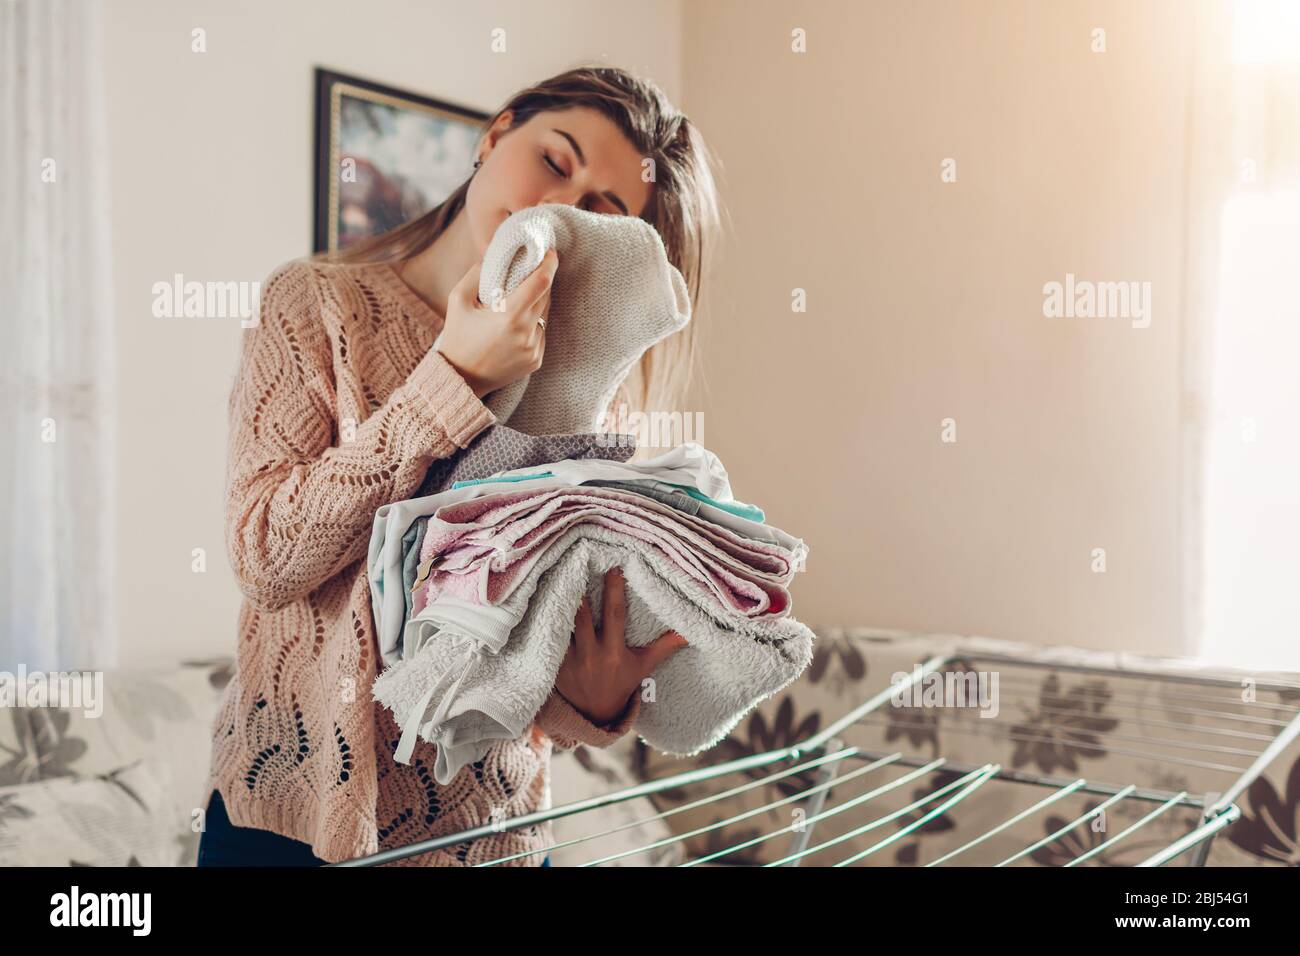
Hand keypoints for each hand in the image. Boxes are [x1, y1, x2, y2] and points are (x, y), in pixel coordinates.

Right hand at [435, 248, 557, 398]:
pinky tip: (516, 323)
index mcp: (509, 317)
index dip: (549, 264)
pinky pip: (541, 333)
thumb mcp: (457, 300)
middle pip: (545, 297)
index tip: (550, 253)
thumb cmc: (457, 337)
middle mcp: (526, 334)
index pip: (540, 283)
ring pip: (544, 315)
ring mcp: (534, 350)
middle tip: (535, 267)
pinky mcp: (536, 360)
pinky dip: (533, 323)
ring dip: (537, 302)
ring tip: (521, 296)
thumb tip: (493, 253)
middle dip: (542, 280)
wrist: (459, 378)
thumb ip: (476, 273)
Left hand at [554, 566, 688, 724]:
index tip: (614, 569)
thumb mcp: (644, 666)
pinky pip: (550, 638)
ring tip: (560, 577)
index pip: (614, 615)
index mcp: (614, 652)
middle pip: (583, 616)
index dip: (614, 591)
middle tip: (577, 564)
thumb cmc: (621, 683)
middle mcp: (592, 655)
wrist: (594, 714)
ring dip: (562, 602)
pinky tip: (545, 600)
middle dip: (580, 591)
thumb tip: (690, 631)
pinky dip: (548, 620)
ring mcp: (570, 660)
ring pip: (564, 625)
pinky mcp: (554, 665)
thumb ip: (665, 647)